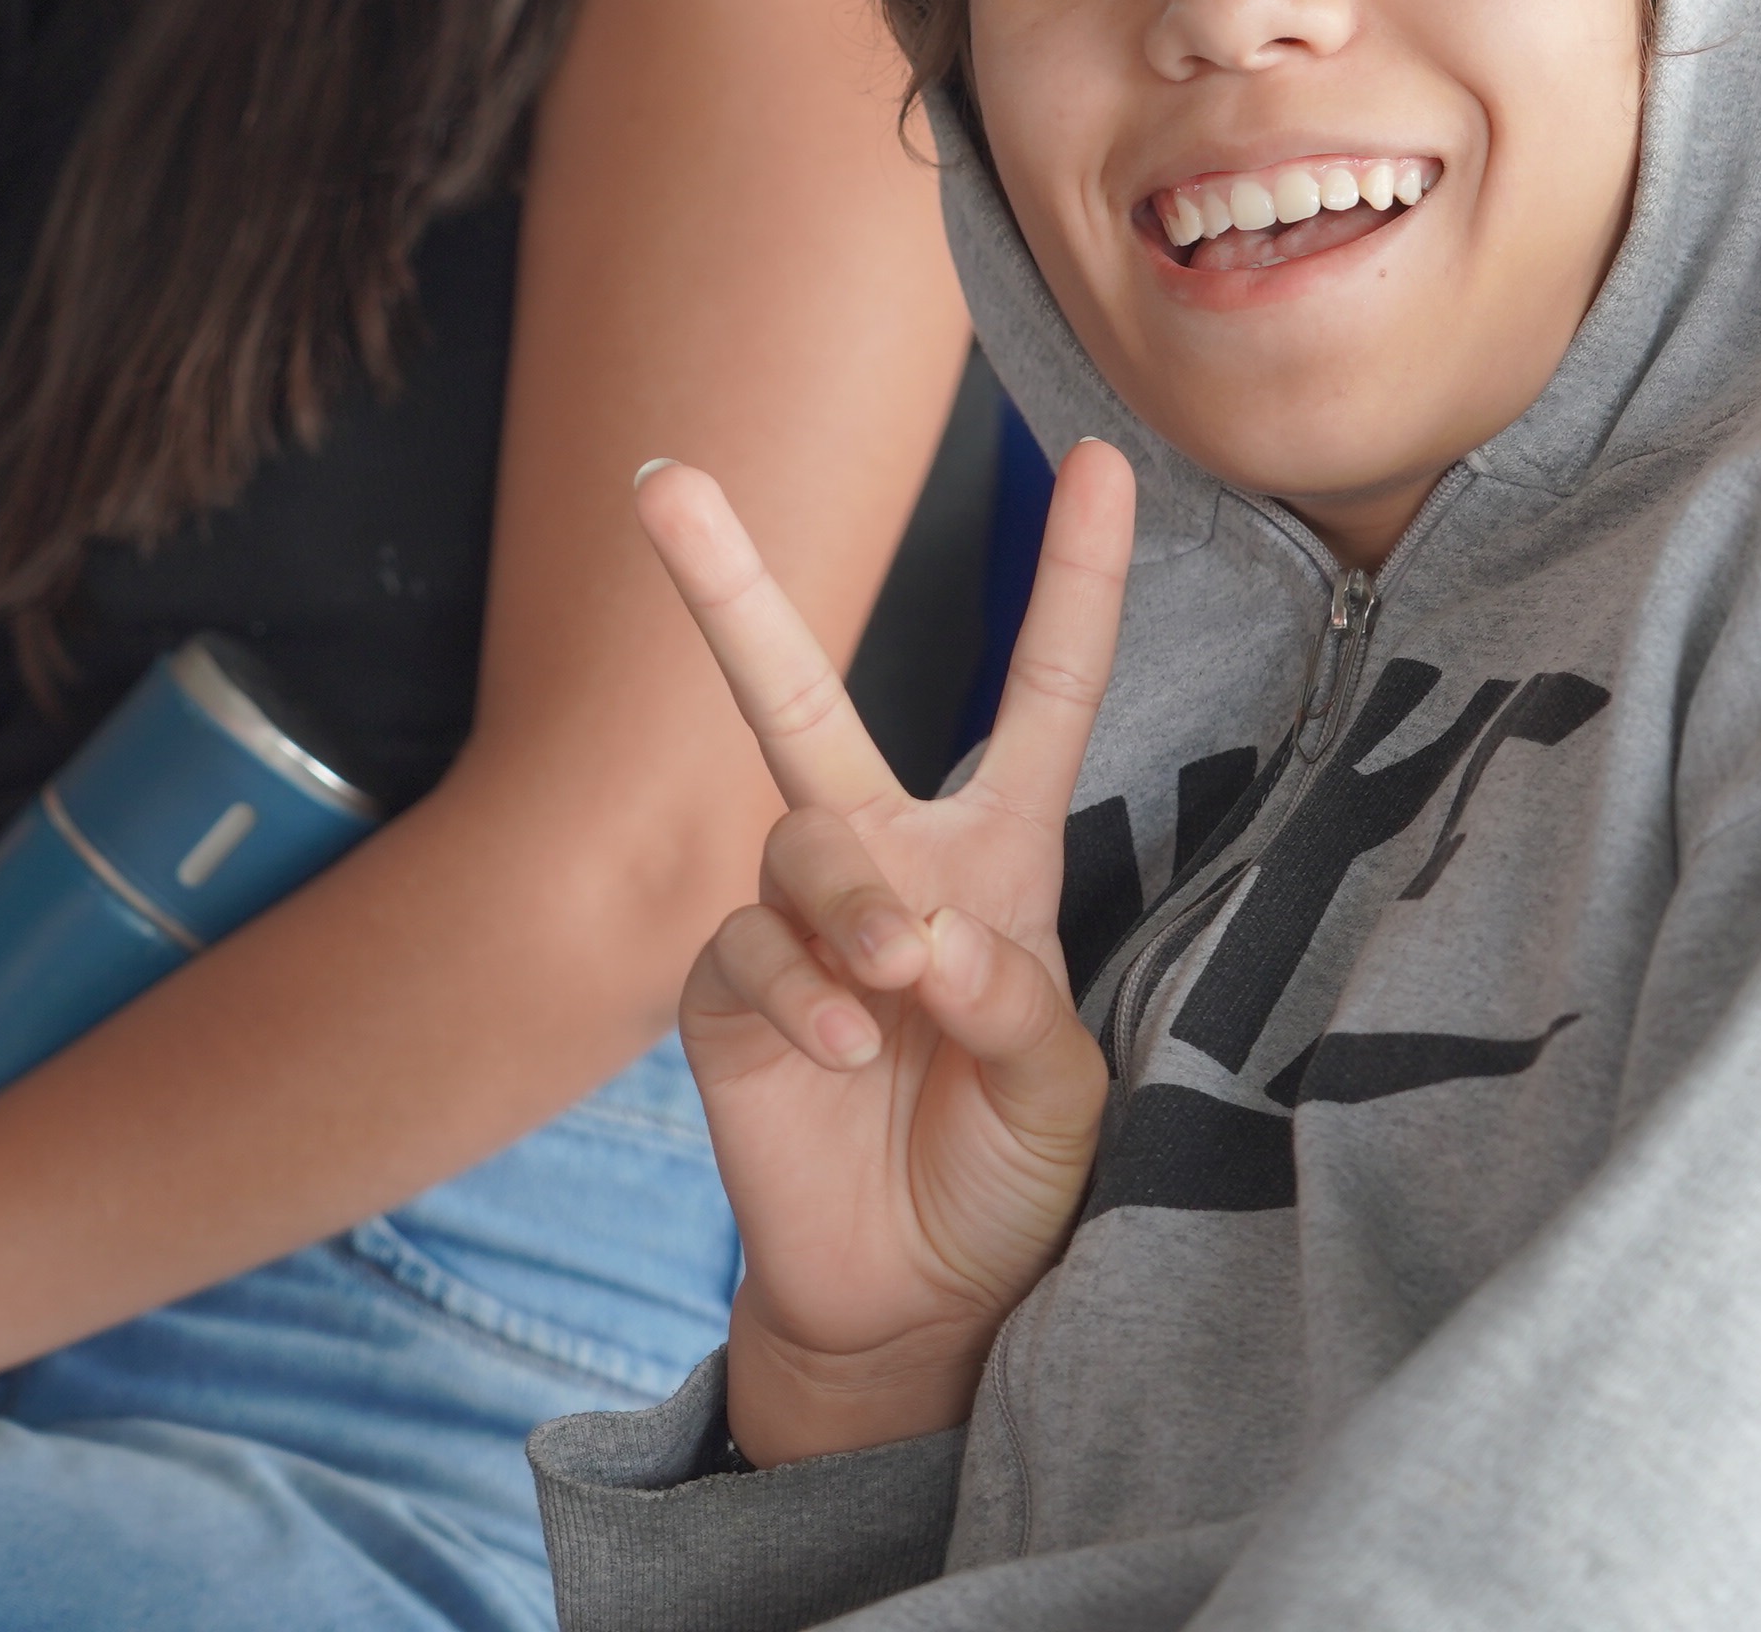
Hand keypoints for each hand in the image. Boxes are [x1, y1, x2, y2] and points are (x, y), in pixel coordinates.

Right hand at [635, 438, 1131, 1467]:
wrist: (915, 1299)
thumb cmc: (1008, 1176)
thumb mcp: (1064, 1097)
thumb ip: (1014, 1005)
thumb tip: (921, 936)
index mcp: (999, 859)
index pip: (1046, 694)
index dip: (1074, 578)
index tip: (1098, 460)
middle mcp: (885, 862)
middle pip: (796, 694)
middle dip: (728, 584)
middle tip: (661, 480)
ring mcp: (792, 918)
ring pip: (800, 839)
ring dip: (851, 911)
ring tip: (894, 999)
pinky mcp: (722, 990)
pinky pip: (747, 949)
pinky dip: (805, 997)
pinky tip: (848, 1052)